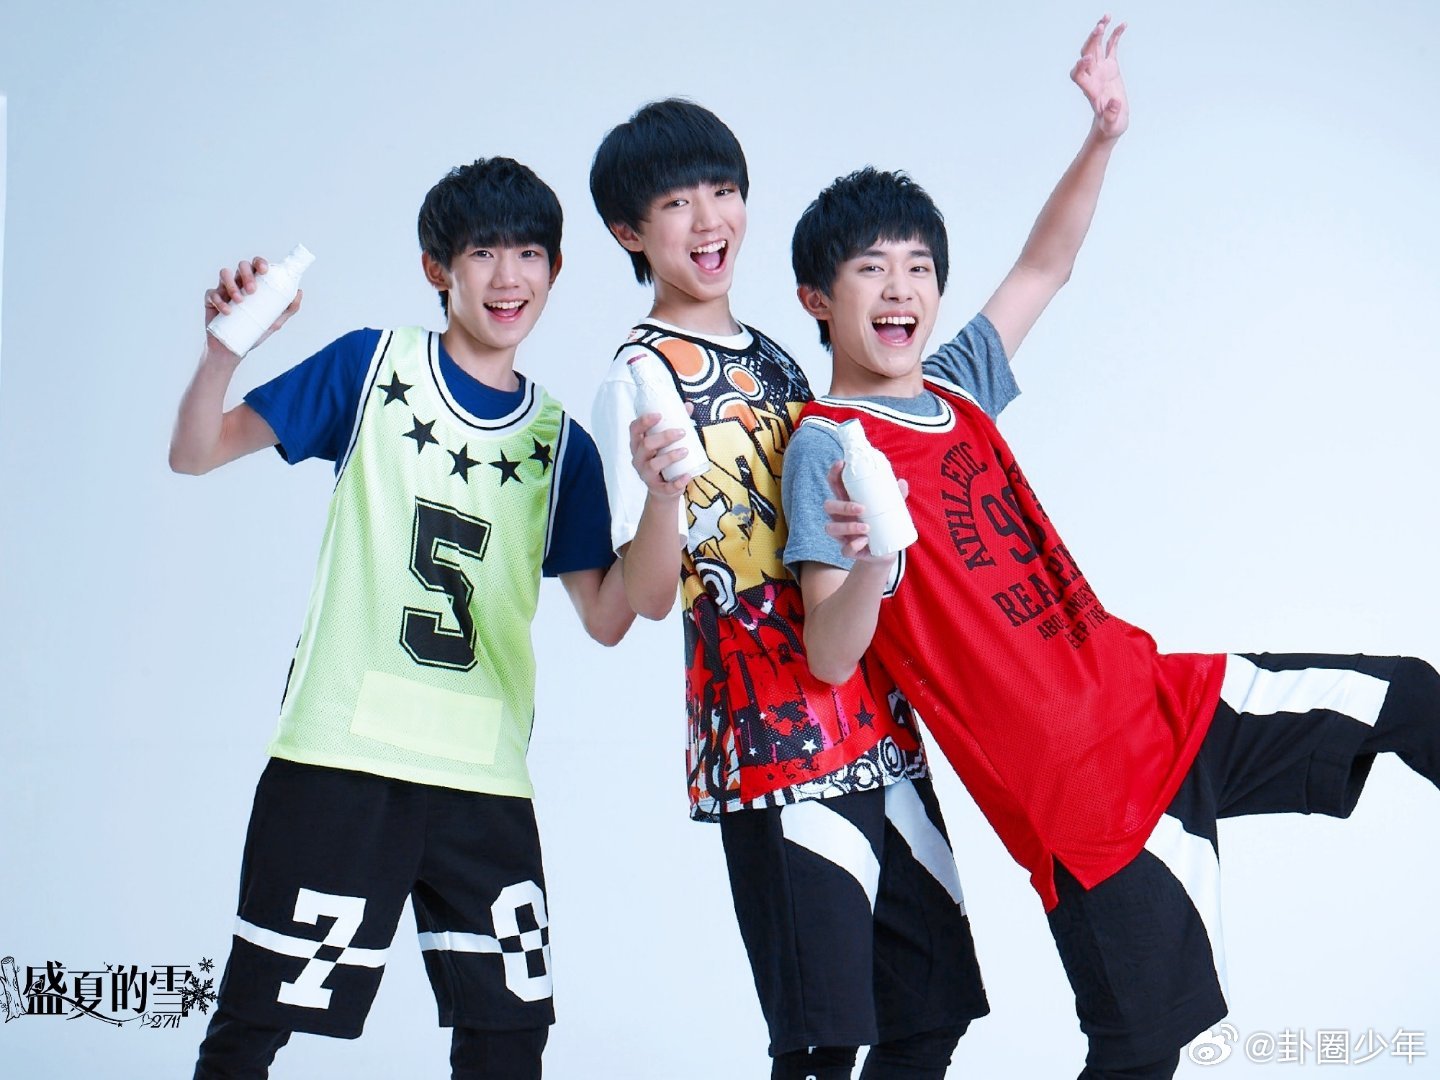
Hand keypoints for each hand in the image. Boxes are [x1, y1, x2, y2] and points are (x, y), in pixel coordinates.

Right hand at [203, 256, 302, 356]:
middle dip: (247, 274)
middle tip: (253, 290)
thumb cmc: (254, 332)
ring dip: (232, 285)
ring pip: (224, 274)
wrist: (234, 349)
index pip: (256, 265)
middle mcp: (238, 282)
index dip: (259, 262)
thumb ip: (288, 308)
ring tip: (240, 301)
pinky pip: (211, 293)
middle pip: (241, 266)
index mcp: (254, 283)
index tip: (265, 270)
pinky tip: (228, 311)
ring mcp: (223, 289)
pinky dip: (219, 301)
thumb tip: (299, 292)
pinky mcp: (210, 300)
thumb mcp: (274, 321)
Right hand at [629, 413, 690, 498]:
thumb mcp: (667, 442)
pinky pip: (666, 487)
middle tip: (682, 432)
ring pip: (653, 464)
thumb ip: (676, 424)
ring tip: (685, 451)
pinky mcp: (656, 488)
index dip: (644, 421)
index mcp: (638, 444)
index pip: (634, 429)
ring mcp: (645, 474)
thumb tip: (688, 405)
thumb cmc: (664, 459)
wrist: (664, 490)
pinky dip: (678, 482)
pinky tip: (688, 476)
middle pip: (646, 444)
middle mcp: (638, 458)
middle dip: (664, 436)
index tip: (659, 415)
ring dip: (670, 456)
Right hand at [822, 461, 905, 563]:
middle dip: (843, 505)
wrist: (885, 551)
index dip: (834, 473)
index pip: (835, 484)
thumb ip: (895, 495)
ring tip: (867, 528)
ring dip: (848, 526)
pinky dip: (853, 545)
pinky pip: (845, 549)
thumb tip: (902, 482)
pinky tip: (864, 542)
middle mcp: (840, 517)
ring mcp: (842, 534)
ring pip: (831, 528)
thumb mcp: (890, 507)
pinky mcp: (849, 550)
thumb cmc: (883, 523)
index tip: (841, 464)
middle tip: (862, 508)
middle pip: (829, 506)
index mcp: (847, 501)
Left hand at [1071, 15, 1127, 139]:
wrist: (1112, 122)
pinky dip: (1115, 35)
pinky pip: (1111, 47)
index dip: (1080, 66)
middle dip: (1090, 42)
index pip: (1078, 75)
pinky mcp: (1111, 66)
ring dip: (1099, 32)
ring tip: (1106, 17)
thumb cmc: (1110, 125)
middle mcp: (1092, 76)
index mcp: (1090, 90)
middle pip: (1086, 55)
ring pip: (1097, 47)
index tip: (1087, 59)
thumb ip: (1111, 114)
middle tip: (1099, 28)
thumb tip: (1114, 103)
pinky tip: (1123, 24)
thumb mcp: (1111, 124)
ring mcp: (1101, 70)